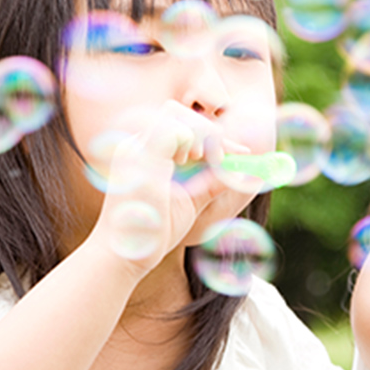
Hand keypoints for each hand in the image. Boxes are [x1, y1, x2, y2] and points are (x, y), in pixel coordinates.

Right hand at [90, 100, 244, 275]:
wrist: (124, 258)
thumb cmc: (153, 234)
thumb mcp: (192, 200)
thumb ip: (213, 182)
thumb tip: (245, 171)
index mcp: (145, 153)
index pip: (180, 126)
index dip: (214, 135)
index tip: (241, 151)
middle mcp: (136, 145)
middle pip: (175, 111)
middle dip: (207, 128)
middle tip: (219, 157)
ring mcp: (135, 149)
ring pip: (174, 113)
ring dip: (199, 132)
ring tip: (203, 159)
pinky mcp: (140, 157)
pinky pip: (172, 129)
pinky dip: (191, 140)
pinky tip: (191, 162)